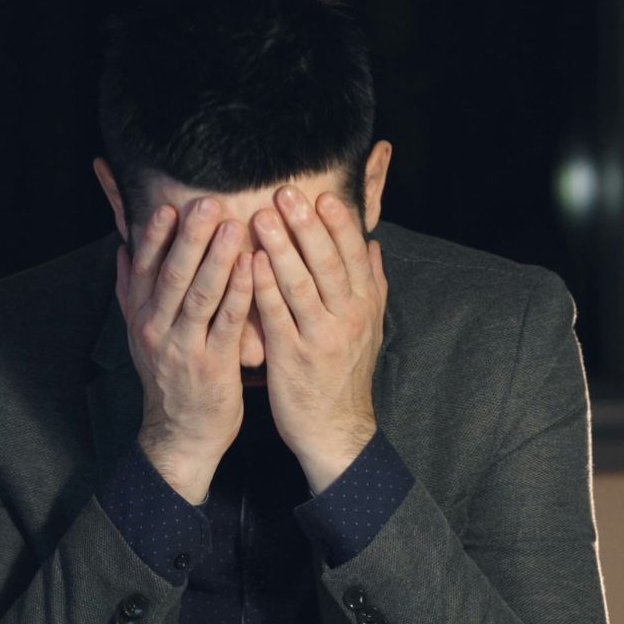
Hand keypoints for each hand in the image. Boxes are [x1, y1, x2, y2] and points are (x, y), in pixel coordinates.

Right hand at [118, 197, 255, 503]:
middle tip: (208, 203)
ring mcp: (185, 347)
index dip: (156, 236)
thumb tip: (123, 249)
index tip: (170, 204)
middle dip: (190, 237)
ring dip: (217, 258)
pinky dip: (240, 293)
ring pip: (200, 296)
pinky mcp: (214, 365)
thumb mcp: (143, 335)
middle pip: (172, 275)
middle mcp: (157, 329)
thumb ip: (132, 292)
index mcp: (141, 317)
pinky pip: (227, 323)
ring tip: (235, 225)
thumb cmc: (170, 377)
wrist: (181, 434)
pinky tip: (255, 267)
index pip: (145, 268)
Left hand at [250, 186, 387, 493]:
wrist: (336, 431)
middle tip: (285, 192)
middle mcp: (348, 318)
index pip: (353, 254)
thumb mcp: (370, 329)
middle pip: (327, 262)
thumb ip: (373, 285)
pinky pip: (277, 316)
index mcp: (366, 306)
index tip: (321, 195)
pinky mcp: (293, 358)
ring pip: (301, 284)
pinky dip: (264, 287)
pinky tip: (248, 263)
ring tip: (262, 216)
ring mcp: (321, 338)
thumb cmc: (345, 375)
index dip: (338, 223)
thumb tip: (374, 244)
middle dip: (306, 224)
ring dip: (281, 248)